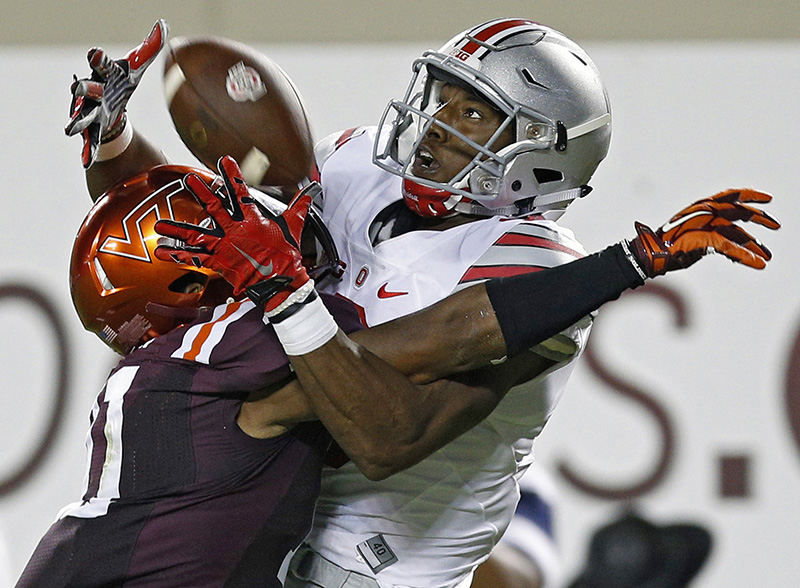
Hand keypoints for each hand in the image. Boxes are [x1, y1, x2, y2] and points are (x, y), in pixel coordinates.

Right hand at [65, 19, 167, 167]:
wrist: (111, 109)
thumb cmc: (121, 84)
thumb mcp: (136, 68)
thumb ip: (149, 48)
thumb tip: (162, 26)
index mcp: (105, 76)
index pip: (102, 66)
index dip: (98, 60)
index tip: (95, 54)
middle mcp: (93, 93)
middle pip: (87, 89)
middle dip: (84, 88)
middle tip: (78, 87)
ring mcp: (90, 113)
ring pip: (82, 117)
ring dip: (76, 122)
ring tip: (70, 129)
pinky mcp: (92, 133)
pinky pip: (90, 144)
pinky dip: (87, 152)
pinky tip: (86, 162)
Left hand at [154, 156, 315, 312]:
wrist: (280, 283)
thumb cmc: (286, 257)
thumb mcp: (293, 228)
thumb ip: (298, 207)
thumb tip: (309, 193)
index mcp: (252, 221)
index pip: (240, 193)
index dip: (232, 176)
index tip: (224, 161)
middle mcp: (235, 231)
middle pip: (214, 208)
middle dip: (200, 193)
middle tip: (188, 180)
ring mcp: (225, 247)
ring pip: (196, 235)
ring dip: (177, 229)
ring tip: (160, 225)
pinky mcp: (219, 262)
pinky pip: (194, 258)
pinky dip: (177, 256)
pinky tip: (162, 252)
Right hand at [628, 189, 779, 277]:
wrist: (647, 256)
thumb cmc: (666, 250)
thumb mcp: (695, 242)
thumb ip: (713, 240)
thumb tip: (729, 247)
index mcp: (699, 209)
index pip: (729, 196)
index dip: (749, 195)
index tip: (766, 199)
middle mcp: (701, 213)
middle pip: (737, 210)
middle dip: (759, 217)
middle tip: (775, 225)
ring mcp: (700, 225)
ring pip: (736, 231)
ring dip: (754, 245)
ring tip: (766, 256)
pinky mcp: (700, 239)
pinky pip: (729, 247)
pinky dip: (744, 256)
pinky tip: (756, 263)